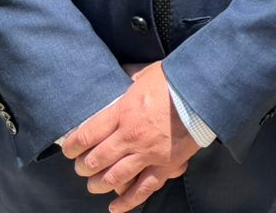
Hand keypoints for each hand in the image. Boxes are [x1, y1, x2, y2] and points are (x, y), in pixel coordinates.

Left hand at [62, 62, 200, 211]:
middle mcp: (131, 137)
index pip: (87, 135)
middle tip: (82, 167)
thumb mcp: (147, 75)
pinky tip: (114, 207)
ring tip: (94, 184)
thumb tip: (122, 75)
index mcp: (124, 112)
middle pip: (96, 160)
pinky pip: (142, 189)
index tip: (69, 149)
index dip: (72, 146)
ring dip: (98, 184)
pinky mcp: (165, 165)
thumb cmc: (178, 80)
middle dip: (83, 167)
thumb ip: (130, 80)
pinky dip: (127, 202)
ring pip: (113, 178)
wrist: (207, 92)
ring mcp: (148, 154)